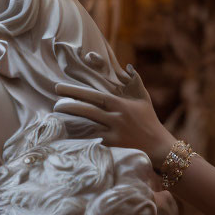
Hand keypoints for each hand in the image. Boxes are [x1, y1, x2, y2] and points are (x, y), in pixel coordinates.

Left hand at [54, 70, 174, 166]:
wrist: (160, 148)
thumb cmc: (150, 121)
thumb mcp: (144, 99)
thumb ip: (135, 81)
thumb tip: (128, 66)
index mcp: (120, 104)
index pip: (94, 96)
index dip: (75, 91)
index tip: (59, 87)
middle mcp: (116, 118)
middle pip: (88, 110)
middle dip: (69, 105)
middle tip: (54, 102)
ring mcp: (114, 133)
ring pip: (88, 126)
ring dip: (72, 122)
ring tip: (57, 118)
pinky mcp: (114, 147)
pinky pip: (94, 141)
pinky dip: (81, 138)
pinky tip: (68, 136)